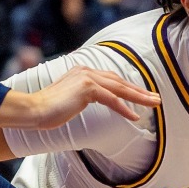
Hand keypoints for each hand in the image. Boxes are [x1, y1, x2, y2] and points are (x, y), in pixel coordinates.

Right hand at [0, 65, 157, 128]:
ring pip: (120, 88)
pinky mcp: (87, 89)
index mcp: (82, 72)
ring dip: (139, 97)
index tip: (142, 95)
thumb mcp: (68, 100)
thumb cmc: (46, 110)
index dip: (128, 87)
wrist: (33, 110)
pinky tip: (135, 116)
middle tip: (156, 99)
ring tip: (154, 104)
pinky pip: (112, 99)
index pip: (111, 79)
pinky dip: (124, 107)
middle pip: (119, 81)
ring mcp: (86, 78)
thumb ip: (81, 97)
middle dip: (139, 90)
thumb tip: (88, 102)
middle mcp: (86, 71)